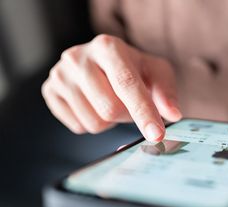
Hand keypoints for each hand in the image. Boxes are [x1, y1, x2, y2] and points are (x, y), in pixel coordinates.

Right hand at [42, 34, 181, 140]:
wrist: (104, 63)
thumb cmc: (133, 68)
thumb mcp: (156, 72)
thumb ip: (166, 92)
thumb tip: (173, 115)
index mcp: (108, 47)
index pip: (127, 84)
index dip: (144, 111)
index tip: (156, 134)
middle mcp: (79, 57)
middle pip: (109, 109)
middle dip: (126, 115)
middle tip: (128, 103)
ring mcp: (60, 74)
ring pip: (94, 123)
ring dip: (110, 121)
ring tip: (110, 100)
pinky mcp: (49, 91)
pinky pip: (78, 126)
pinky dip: (92, 122)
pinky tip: (93, 104)